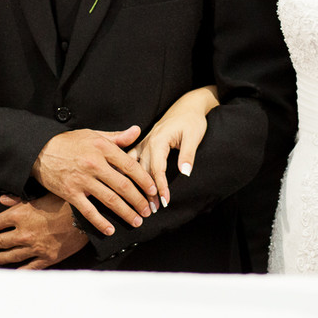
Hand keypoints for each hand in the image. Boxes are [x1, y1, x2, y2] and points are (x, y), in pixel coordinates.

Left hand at [0, 194, 87, 268]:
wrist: (84, 217)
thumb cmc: (63, 202)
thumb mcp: (40, 195)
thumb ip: (18, 199)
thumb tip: (2, 199)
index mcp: (19, 215)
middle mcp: (23, 233)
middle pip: (0, 241)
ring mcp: (35, 248)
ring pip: (12, 256)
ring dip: (2, 257)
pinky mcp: (47, 258)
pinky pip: (30, 267)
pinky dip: (21, 270)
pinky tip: (16, 271)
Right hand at [31, 126, 157, 236]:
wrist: (38, 150)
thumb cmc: (68, 142)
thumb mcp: (93, 134)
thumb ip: (117, 136)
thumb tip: (136, 131)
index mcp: (102, 147)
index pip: (130, 165)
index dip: (144, 180)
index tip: (153, 190)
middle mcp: (94, 164)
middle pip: (123, 186)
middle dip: (139, 200)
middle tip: (148, 210)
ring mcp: (82, 180)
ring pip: (110, 200)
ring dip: (126, 212)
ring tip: (136, 221)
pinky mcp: (70, 193)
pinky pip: (89, 211)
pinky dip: (100, 222)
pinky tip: (110, 229)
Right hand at [129, 86, 218, 206]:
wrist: (187, 105)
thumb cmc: (191, 120)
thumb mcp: (193, 135)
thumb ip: (188, 154)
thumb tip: (185, 173)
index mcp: (158, 140)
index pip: (157, 169)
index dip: (161, 187)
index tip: (164, 202)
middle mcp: (146, 142)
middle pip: (143, 171)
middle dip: (146, 192)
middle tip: (150, 212)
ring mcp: (142, 143)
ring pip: (133, 167)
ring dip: (135, 186)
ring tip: (140, 205)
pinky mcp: (142, 144)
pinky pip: (130, 161)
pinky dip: (126, 174)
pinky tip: (124, 185)